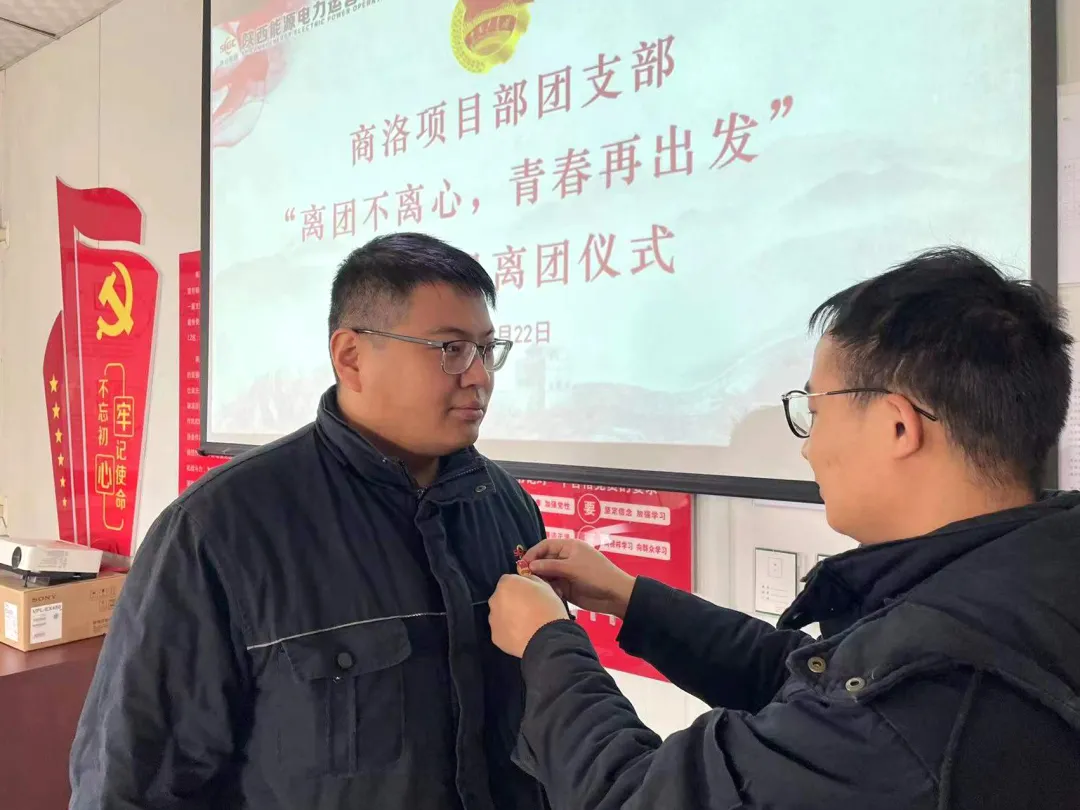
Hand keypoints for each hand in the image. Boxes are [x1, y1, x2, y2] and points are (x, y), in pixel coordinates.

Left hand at [489, 574, 569, 657]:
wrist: (548, 638)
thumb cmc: (548, 609)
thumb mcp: (545, 586)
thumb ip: (530, 579)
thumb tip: (525, 581)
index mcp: (506, 584)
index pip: (509, 581)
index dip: (519, 587)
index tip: (529, 594)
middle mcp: (494, 600)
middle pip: (502, 598)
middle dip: (512, 602)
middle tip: (528, 610)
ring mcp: (493, 619)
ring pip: (500, 614)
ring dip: (509, 617)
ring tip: (526, 624)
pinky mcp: (495, 636)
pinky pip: (501, 630)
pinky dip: (509, 632)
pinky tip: (522, 635)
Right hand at [522, 539, 636, 618]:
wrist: (615, 595)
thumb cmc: (596, 575)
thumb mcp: (573, 568)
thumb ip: (550, 566)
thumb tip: (529, 565)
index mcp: (569, 547)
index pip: (545, 546)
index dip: (533, 553)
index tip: (522, 564)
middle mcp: (565, 558)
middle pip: (544, 560)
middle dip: (534, 568)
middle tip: (525, 579)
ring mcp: (565, 573)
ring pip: (546, 574)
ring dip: (541, 580)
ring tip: (536, 587)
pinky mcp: (566, 587)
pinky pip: (552, 586)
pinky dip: (548, 590)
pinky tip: (547, 595)